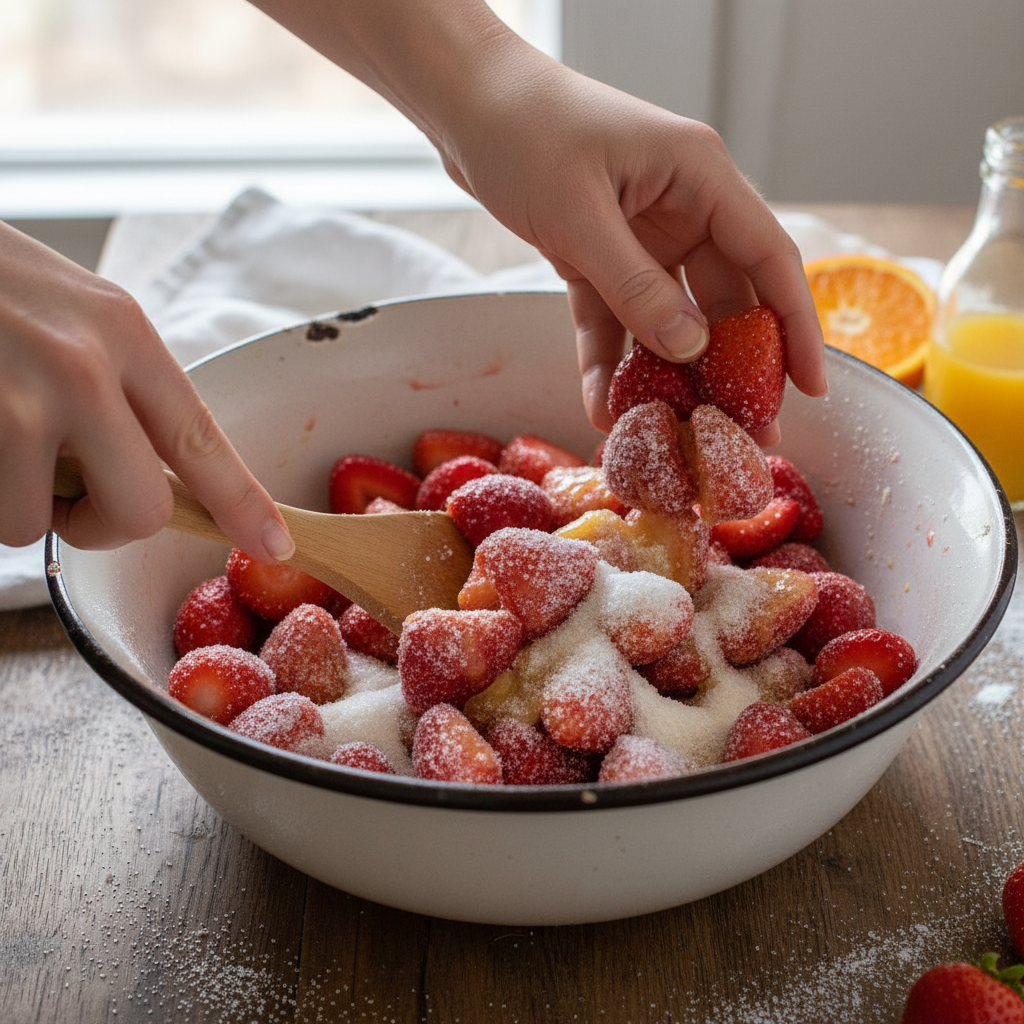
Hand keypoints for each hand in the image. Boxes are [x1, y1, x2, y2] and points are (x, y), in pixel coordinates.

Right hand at [0, 222, 292, 557]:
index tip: (274, 543)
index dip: (242, 501)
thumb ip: (118, 383)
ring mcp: (18, 397)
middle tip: (66, 498)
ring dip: (13, 503)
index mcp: (124, 332)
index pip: (202, 438)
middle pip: (139, 511)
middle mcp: (84, 365)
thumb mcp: (72, 309)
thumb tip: (153, 467)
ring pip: (36, 523)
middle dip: (102, 526)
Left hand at [246, 0, 825, 436]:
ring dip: (664, 373)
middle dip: (728, 369)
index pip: (769, 259)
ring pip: (667, 317)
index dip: (796, 327)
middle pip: (723, 300)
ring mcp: (640, 234)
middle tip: (737, 434)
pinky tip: (602, 404)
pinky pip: (613, 316)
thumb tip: (690, 349)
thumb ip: (637, 287)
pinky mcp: (598, 254)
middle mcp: (680, 207)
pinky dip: (607, 357)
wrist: (464, 106)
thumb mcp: (581, 216)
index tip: (811, 387)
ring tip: (668, 433)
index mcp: (700, 178)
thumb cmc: (525, 133)